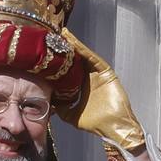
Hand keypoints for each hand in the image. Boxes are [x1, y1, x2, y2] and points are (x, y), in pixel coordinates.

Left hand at [59, 29, 147, 150]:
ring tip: (63, 33)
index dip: (60, 60)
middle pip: (76, 59)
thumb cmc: (96, 123)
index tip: (47, 52)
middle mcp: (90, 78)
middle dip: (66, 48)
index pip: (69, 69)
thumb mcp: (72, 115)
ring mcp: (98, 74)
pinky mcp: (106, 72)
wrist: (113, 127)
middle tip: (53, 36)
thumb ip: (61, 108)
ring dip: (74, 44)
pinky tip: (73, 42)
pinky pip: (93, 58)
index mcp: (82, 86)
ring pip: (84, 56)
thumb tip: (47, 103)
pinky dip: (83, 50)